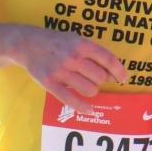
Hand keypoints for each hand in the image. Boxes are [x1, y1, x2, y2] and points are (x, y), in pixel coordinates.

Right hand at [11, 26, 127, 112]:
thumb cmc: (56, 43)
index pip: (108, 60)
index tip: (123, 79)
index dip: (119, 71)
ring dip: (91, 90)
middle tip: (93, 78)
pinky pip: (70, 99)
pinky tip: (89, 110)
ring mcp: (61, 71)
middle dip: (101, 80)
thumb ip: (94, 54)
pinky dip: (83, 107)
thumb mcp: (76, 40)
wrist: (27, 44)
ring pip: (89, 89)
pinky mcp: (50, 83)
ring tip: (84, 86)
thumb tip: (112, 74)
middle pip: (100, 77)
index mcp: (81, 44)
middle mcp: (72, 57)